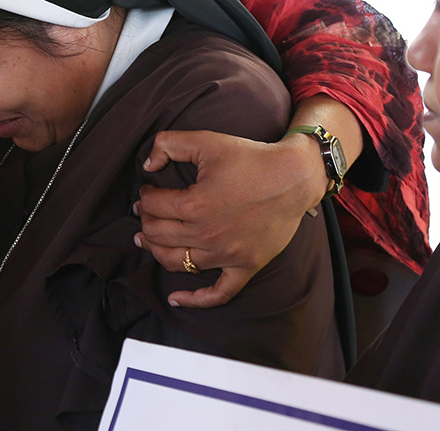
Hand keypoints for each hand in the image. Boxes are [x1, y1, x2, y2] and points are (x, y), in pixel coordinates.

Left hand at [134, 129, 323, 307]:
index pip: (153, 205)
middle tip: (145, 212)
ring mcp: (227, 255)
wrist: (295, 176)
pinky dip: (195, 299)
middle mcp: (207, 234)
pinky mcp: (246, 266)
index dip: (145, 196)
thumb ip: (168, 144)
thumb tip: (148, 164)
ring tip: (147, 241)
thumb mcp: (206, 140)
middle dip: (146, 221)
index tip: (148, 191)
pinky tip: (175, 298)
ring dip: (156, 251)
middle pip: (158, 234)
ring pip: (176, 262)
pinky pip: (218, 293)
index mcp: (195, 204)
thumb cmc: (251, 158)